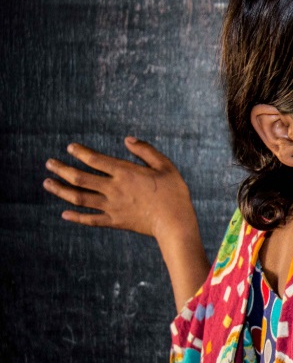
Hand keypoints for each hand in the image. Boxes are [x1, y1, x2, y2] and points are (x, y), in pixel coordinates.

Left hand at [44, 136, 210, 310]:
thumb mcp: (166, 166)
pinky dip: (76, 217)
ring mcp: (112, 206)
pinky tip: (64, 214)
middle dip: (61, 169)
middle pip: (80, 178)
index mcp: (125, 173)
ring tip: (47, 183)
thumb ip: (146, 151)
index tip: (70, 148)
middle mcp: (114, 188)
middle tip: (49, 164)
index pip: (95, 159)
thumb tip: (127, 139)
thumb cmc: (174, 193)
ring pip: (79, 197)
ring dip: (61, 190)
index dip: (80, 152)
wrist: (175, 223)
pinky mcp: (115, 221)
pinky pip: (91, 219)